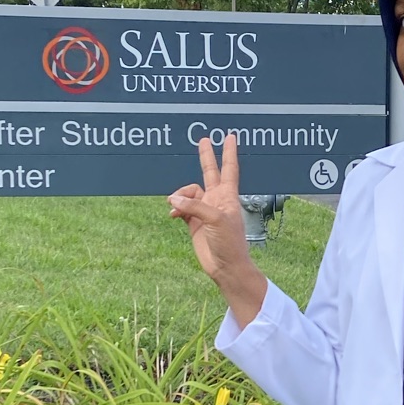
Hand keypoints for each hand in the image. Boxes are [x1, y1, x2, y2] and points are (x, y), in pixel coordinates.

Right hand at [168, 134, 267, 328]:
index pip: (229, 169)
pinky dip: (176, 208)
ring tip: (173, 204)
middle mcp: (216, 200)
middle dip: (206, 157)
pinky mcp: (194, 223)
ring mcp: (205, 211)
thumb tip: (173, 199)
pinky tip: (172, 213)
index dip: (229, 153)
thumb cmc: (229, 242)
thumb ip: (194, 206)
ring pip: (189, 193)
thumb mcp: (214, 220)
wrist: (226, 267)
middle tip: (203, 140)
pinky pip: (181, 208)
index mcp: (227, 196)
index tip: (230, 137)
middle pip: (209, 172)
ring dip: (180, 195)